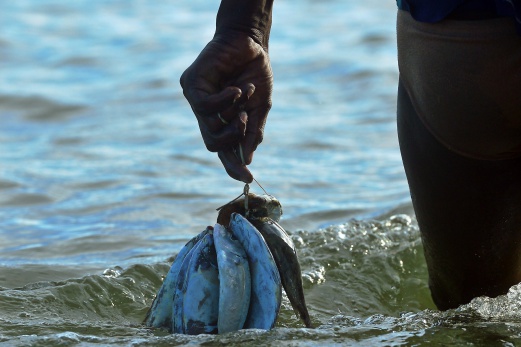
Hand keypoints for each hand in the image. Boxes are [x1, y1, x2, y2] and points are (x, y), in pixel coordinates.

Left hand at [180, 32, 272, 182]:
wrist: (250, 42)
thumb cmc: (255, 74)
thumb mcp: (260, 107)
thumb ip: (253, 131)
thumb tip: (247, 159)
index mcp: (223, 121)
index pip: (224, 150)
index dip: (233, 165)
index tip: (247, 178)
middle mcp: (207, 115)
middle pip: (212, 144)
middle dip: (231, 144)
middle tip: (247, 124)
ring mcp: (197, 101)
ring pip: (209, 127)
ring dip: (233, 117)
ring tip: (246, 97)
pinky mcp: (191, 85)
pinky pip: (205, 106)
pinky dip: (225, 100)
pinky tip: (237, 89)